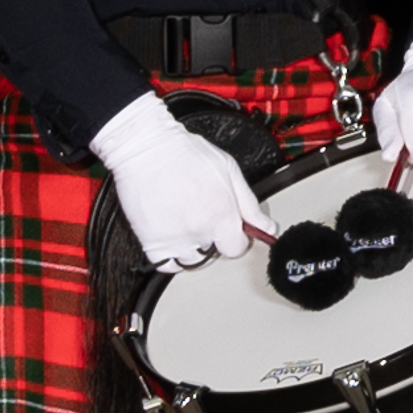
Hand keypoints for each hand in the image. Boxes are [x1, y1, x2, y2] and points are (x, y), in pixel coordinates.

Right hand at [87, 95, 278, 269]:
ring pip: (192, 260)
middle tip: (204, 215)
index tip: (230, 228)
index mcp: (221, 214)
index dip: (237, 238)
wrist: (144, 148)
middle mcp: (199, 230)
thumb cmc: (184, 153)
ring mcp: (174, 238)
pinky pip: (167, 265)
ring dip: (193, 247)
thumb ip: (249, 204)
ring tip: (187, 221)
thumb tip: (267, 227)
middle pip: (215, 253)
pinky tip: (173, 235)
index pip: (237, 248)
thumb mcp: (229, 170)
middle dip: (215, 238)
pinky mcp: (151, 241)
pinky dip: (172, 256)